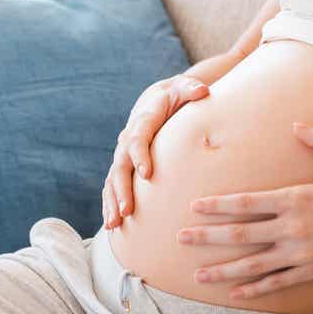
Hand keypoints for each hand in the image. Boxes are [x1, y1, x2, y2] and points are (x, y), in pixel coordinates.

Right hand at [102, 71, 210, 227]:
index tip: (147, 174)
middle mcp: (127, 139)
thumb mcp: (183, 88)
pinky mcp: (122, 166)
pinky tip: (112, 225)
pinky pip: (111, 186)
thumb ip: (191, 89)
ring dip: (112, 202)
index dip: (140, 156)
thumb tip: (203, 91)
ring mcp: (122, 154)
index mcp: (142, 121)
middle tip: (127, 210)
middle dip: (122, 189)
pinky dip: (109, 204)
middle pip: (120, 165)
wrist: (155, 99)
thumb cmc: (175, 96)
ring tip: (115, 224)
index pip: (137, 139)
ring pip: (112, 180)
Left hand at [177, 122, 312, 299]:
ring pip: (252, 264)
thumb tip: (297, 124)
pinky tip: (235, 293)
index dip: (218, 206)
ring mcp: (301, 253)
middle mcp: (293, 228)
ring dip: (222, 270)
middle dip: (207, 237)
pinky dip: (254, 289)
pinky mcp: (312, 272)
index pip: (247, 203)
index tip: (195, 207)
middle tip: (181, 238)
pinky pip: (277, 283)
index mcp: (296, 198)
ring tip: (198, 275)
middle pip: (240, 234)